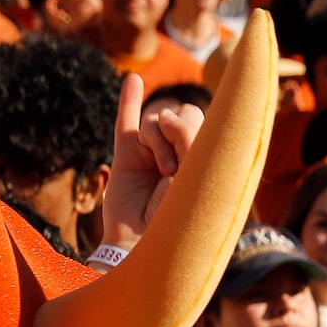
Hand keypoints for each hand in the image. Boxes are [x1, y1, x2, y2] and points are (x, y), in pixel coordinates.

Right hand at [100, 74, 203, 246]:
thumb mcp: (197, 173)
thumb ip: (189, 134)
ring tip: (161, 171)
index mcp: (201, 160)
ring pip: (154, 120)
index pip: (200, 121)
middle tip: (173, 167)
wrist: (147, 245)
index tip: (194, 158)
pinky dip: (129, 100)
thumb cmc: (180, 216)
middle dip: (178, 131)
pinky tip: (132, 81)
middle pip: (179, 113)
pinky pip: (126, 121)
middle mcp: (177, 154)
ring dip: (158, 140)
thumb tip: (162, 115)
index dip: (194, 130)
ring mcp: (150, 155)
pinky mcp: (125, 158)